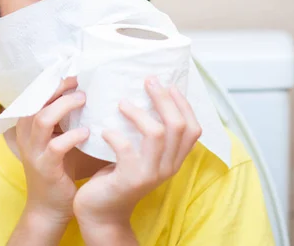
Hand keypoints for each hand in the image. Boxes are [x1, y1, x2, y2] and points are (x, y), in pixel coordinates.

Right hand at [15, 78, 89, 222]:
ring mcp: (34, 152)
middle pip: (36, 101)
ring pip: (42, 119)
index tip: (71, 71)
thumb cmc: (59, 170)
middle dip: (57, 87)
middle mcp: (27, 136)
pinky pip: (56, 146)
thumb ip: (66, 120)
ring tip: (83, 99)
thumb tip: (88, 93)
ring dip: (64, 106)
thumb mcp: (58, 139)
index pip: (34, 95)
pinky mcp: (45, 168)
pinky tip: (87, 132)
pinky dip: (72, 136)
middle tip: (78, 80)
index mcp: (28, 126)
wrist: (49, 208)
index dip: (51, 81)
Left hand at [73, 77, 201, 241]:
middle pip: (178, 126)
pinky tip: (104, 131)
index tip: (168, 84)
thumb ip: (148, 134)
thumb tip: (146, 95)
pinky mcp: (130, 179)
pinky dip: (114, 134)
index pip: (193, 129)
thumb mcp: (141, 154)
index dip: (183, 104)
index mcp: (174, 159)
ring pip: (157, 134)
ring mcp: (151, 174)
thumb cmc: (118, 175)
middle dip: (164, 99)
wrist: (101, 211)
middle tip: (148, 81)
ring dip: (138, 113)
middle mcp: (168, 167)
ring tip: (122, 103)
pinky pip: (126, 148)